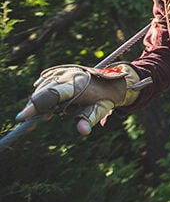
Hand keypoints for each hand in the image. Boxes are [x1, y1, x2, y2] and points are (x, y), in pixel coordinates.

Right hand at [16, 63, 148, 135]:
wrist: (113, 80)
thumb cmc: (106, 97)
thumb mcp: (100, 109)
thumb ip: (89, 119)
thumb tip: (83, 131)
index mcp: (77, 83)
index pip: (52, 94)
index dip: (36, 105)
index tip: (23, 117)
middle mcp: (68, 73)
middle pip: (43, 91)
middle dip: (36, 106)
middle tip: (36, 120)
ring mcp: (63, 70)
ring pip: (42, 86)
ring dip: (42, 100)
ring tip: (51, 113)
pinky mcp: (60, 70)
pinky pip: (45, 81)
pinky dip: (44, 91)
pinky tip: (51, 101)